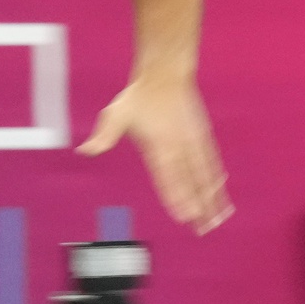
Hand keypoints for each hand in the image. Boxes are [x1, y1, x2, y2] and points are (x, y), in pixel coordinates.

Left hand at [78, 76, 232, 233]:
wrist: (166, 74)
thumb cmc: (138, 97)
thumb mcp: (115, 114)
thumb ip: (103, 137)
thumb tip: (83, 151)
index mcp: (159, 145)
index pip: (168, 177)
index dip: (176, 197)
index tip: (184, 217)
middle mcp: (180, 146)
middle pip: (191, 182)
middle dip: (199, 207)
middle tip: (204, 229)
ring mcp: (193, 141)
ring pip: (206, 175)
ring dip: (212, 197)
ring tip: (218, 218)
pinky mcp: (202, 135)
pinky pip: (212, 161)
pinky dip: (217, 178)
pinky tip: (221, 191)